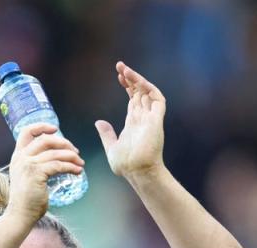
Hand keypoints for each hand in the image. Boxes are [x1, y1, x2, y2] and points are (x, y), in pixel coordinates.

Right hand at [7, 123, 83, 222]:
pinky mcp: (36, 173)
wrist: (20, 215)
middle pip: (45, 139)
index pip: (26, 132)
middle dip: (64, 143)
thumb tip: (55, 156)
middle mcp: (21, 158)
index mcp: (18, 156)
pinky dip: (71, 167)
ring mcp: (28, 165)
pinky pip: (58, 165)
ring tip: (80, 163)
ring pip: (55, 153)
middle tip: (75, 151)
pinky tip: (78, 171)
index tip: (55, 129)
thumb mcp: (28, 176)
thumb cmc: (28, 199)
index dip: (42, 126)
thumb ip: (36, 164)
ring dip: (71, 157)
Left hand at [95, 62, 165, 178]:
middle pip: (139, 92)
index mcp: (134, 123)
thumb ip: (107, 134)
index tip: (119, 76)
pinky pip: (157, 98)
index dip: (128, 87)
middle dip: (131, 78)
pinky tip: (137, 80)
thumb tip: (99, 122)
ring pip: (147, 92)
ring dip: (138, 79)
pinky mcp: (156, 119)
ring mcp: (151, 118)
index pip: (133, 99)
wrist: (137, 172)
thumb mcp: (111, 147)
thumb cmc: (126, 165)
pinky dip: (149, 87)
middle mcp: (143, 118)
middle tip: (119, 66)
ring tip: (125, 69)